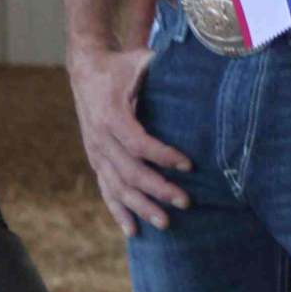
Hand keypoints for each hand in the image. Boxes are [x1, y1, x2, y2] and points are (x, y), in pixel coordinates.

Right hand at [67, 40, 190, 239]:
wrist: (86, 68)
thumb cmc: (121, 65)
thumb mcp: (141, 61)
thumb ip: (164, 68)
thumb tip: (204, 65)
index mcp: (110, 114)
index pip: (137, 143)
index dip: (163, 156)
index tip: (189, 165)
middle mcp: (99, 137)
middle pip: (129, 172)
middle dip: (157, 189)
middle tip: (185, 202)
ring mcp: (95, 151)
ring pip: (117, 186)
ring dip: (141, 207)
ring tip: (166, 223)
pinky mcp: (95, 159)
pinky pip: (105, 190)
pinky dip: (118, 211)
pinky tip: (133, 231)